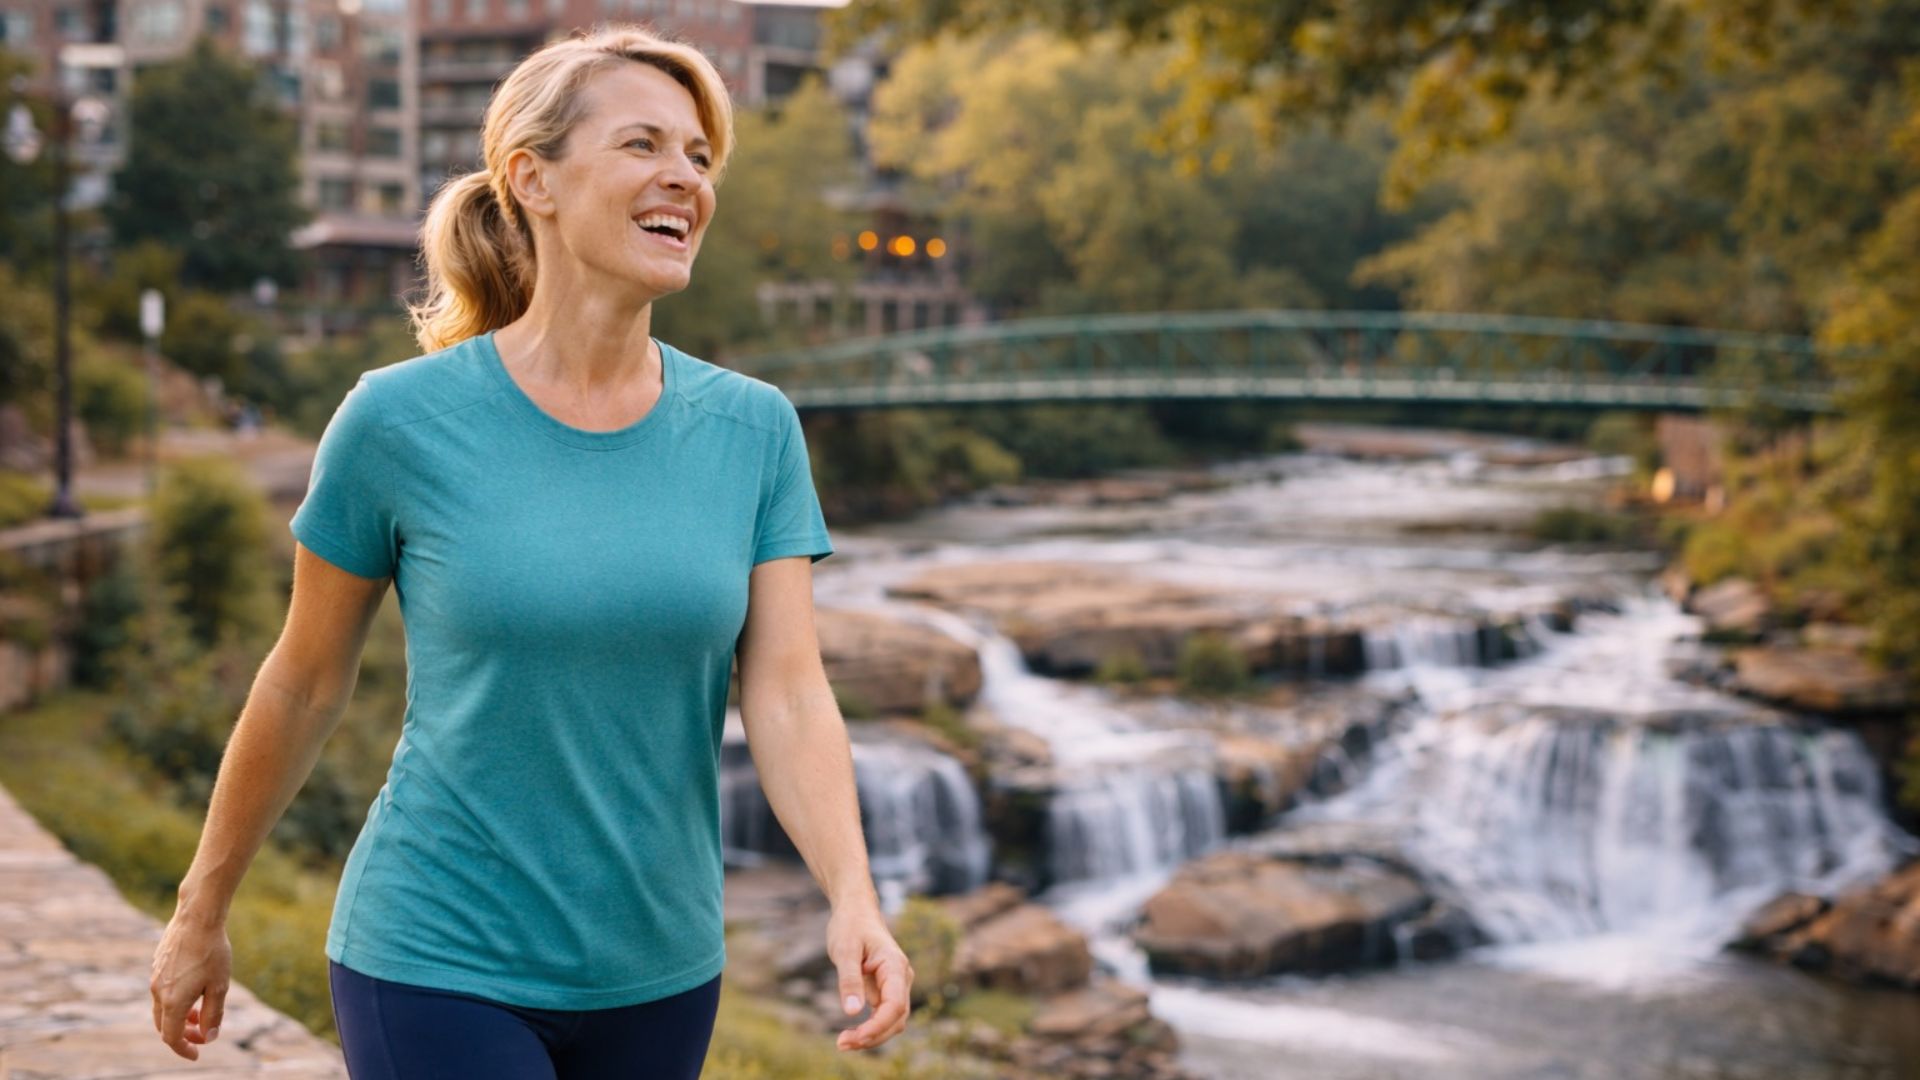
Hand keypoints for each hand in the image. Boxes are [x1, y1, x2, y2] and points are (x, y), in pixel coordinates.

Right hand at [150, 907, 231, 1059]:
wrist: (197, 917)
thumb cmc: (212, 951)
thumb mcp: (219, 987)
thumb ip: (214, 1014)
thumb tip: (208, 1037)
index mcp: (172, 1002)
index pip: (171, 1037)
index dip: (184, 1049)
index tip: (197, 1053)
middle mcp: (158, 992)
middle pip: (164, 1025)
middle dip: (183, 1034)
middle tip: (203, 1033)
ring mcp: (155, 978)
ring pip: (163, 1008)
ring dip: (181, 1016)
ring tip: (203, 1011)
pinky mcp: (157, 965)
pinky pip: (163, 991)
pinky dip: (176, 1000)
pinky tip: (195, 989)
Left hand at [826, 902, 913, 1051]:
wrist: (855, 911)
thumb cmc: (850, 926)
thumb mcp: (844, 950)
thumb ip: (849, 980)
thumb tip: (853, 1013)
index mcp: (895, 966)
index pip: (896, 1005)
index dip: (878, 1026)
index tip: (855, 1037)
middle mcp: (901, 978)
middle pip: (897, 1019)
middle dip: (873, 1036)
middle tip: (841, 1044)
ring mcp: (896, 985)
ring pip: (892, 1021)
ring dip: (872, 1036)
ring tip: (842, 1042)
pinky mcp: (887, 989)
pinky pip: (884, 1015)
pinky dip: (870, 1028)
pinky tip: (851, 1034)